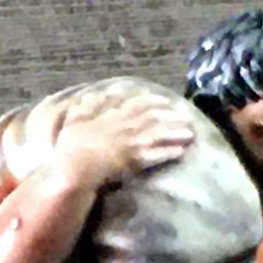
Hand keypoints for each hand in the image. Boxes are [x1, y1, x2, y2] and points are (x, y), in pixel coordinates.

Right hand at [55, 92, 194, 186]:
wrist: (75, 168)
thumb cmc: (70, 147)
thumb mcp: (74, 120)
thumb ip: (85, 107)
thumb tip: (91, 95)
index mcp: (112, 115)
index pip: (138, 104)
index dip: (154, 101)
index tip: (167, 102)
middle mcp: (126, 125)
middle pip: (155, 117)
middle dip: (172, 116)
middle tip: (187, 118)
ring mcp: (132, 142)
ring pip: (160, 133)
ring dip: (176, 132)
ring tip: (191, 133)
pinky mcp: (136, 160)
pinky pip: (157, 154)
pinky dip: (170, 152)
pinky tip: (182, 151)